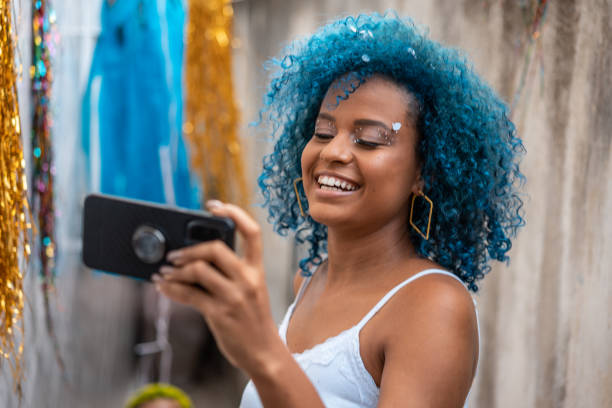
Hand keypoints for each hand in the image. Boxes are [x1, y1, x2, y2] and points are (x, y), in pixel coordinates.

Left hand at [154, 200, 281, 372]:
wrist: (264, 353)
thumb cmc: (253, 320)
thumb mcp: (251, 291)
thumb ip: (230, 274)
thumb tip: (193, 261)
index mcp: (257, 270)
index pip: (252, 232)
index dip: (234, 213)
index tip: (214, 205)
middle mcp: (248, 279)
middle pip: (215, 248)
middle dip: (189, 249)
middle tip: (173, 255)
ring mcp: (234, 297)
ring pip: (198, 270)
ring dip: (175, 270)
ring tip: (163, 272)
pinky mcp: (219, 314)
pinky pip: (189, 295)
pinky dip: (171, 288)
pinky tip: (162, 287)